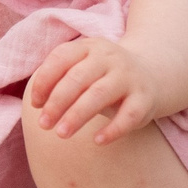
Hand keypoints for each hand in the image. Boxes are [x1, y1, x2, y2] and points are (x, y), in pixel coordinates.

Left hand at [25, 37, 163, 142]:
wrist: (152, 74)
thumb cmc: (103, 77)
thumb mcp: (82, 69)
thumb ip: (60, 80)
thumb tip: (38, 104)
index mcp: (88, 47)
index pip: (60, 58)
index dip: (44, 81)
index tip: (35, 104)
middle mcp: (109, 58)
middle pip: (77, 78)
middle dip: (57, 103)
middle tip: (43, 125)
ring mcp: (128, 76)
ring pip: (99, 94)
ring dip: (77, 116)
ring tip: (61, 134)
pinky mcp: (145, 97)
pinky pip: (129, 114)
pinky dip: (113, 129)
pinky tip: (97, 140)